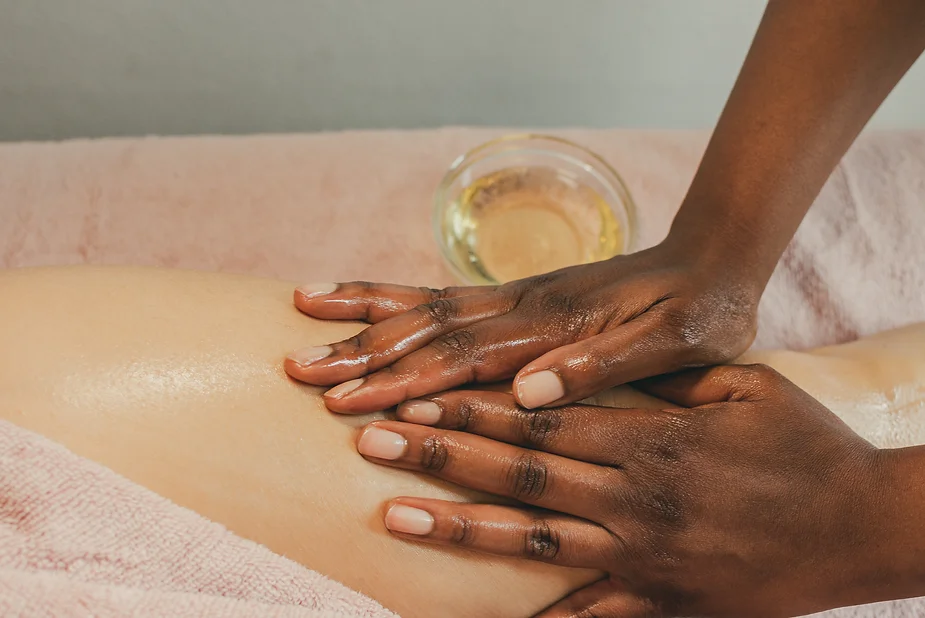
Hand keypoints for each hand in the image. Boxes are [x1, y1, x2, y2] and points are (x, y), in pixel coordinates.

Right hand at [284, 243, 760, 413]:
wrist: (714, 258)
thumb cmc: (700, 310)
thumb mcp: (672, 345)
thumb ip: (601, 365)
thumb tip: (529, 392)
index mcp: (553, 325)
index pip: (462, 358)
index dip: (403, 383)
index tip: (348, 403)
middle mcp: (523, 305)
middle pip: (426, 327)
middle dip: (361, 350)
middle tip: (298, 367)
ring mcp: (517, 296)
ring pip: (426, 304)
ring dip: (364, 314)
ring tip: (304, 312)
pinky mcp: (519, 296)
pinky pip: (446, 295)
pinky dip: (398, 297)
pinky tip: (367, 302)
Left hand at [354, 364, 890, 616]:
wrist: (867, 525)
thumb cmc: (808, 446)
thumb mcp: (745, 386)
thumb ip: (668, 378)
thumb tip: (601, 364)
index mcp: (651, 438)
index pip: (540, 415)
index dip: (473, 404)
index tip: (415, 393)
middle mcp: (634, 496)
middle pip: (519, 468)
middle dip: (441, 451)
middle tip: (372, 438)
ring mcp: (644, 555)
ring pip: (532, 537)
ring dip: (458, 523)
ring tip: (394, 512)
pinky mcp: (663, 602)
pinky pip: (590, 616)